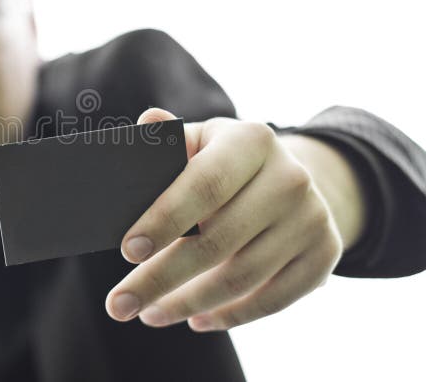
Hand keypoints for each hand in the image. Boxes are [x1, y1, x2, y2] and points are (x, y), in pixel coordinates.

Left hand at [104, 108, 342, 330]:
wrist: (292, 178)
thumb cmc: (224, 162)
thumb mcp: (202, 140)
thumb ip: (170, 139)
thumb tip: (146, 125)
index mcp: (251, 141)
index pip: (203, 185)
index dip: (164, 220)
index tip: (126, 252)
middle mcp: (289, 177)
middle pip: (217, 242)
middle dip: (161, 278)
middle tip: (119, 305)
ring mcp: (312, 218)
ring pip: (241, 278)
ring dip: (187, 303)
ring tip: (149, 313)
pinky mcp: (325, 254)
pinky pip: (272, 300)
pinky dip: (230, 316)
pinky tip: (195, 319)